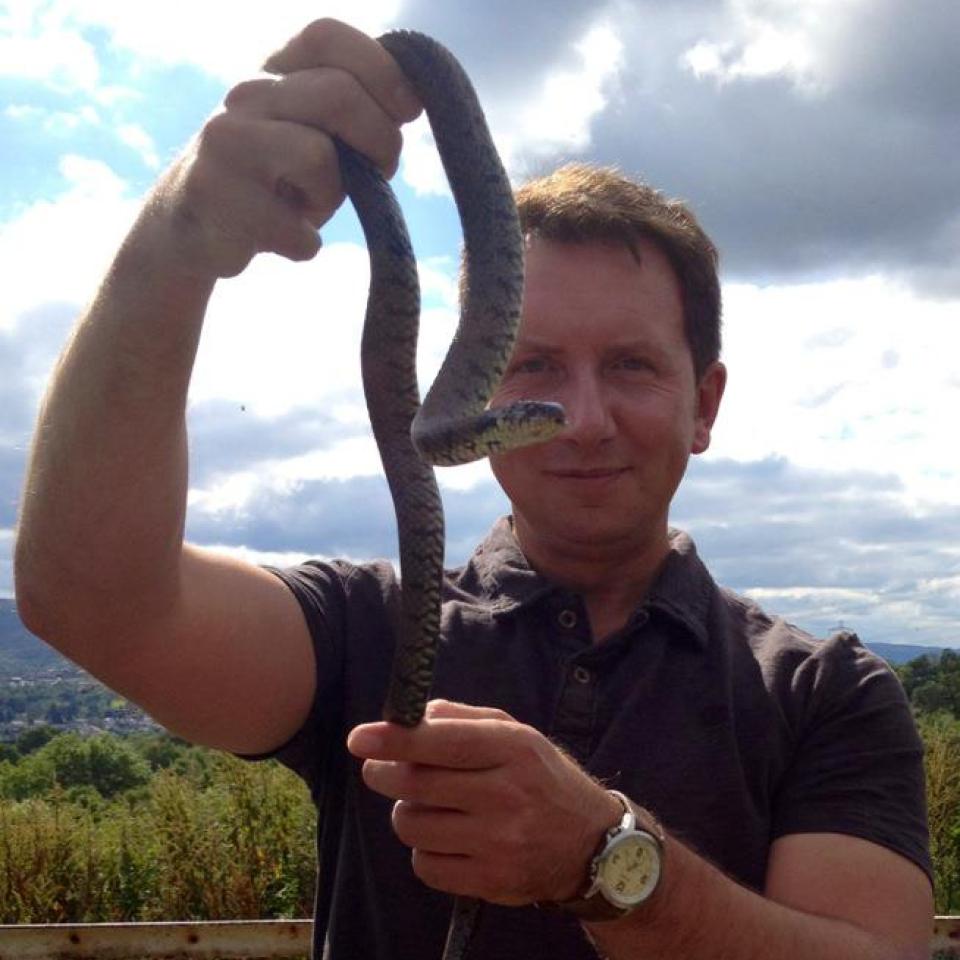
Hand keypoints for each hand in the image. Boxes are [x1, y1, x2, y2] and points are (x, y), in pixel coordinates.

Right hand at [139, 18, 421, 279]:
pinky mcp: (215, 196)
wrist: (194, 227)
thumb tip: (413, 100)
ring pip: (318, 156)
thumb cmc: (278, 180)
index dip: (381, 68)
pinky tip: (285, 239)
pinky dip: (304, 245)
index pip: (327, 36)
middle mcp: (245, 94)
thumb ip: (356, 110)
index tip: (410, 110)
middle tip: (379, 173)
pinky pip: (296, 229)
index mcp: (274, 70)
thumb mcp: (317, 134)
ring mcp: (225, 141)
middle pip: (338, 94)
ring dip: (332, 195)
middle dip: (380, 141)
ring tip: (309, 206)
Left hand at [347, 699, 622, 904]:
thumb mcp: (518, 734)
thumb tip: (412, 715)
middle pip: (417, 784)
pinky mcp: (490, 882)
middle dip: (383, 773)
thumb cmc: (543, 779)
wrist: (592, 845)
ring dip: (406, 812)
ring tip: (426, 805)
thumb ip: (464, 719)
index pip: (442, 741)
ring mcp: (499, 842)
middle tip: (377, 769)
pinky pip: (424, 865)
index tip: (359, 738)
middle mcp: (507, 795)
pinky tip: (444, 838)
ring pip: (413, 825)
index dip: (394, 739)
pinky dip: (423, 850)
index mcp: (514, 749)